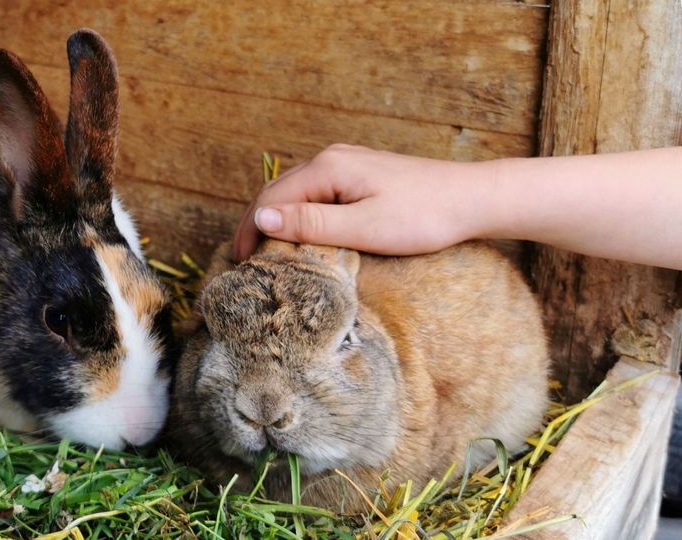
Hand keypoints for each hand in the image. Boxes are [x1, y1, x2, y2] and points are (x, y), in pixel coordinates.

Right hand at [232, 144, 487, 261]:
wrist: (473, 199)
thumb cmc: (424, 217)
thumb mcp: (363, 228)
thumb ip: (312, 224)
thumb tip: (262, 219)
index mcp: (328, 168)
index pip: (271, 198)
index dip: (250, 230)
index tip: (240, 264)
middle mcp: (332, 158)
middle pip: (279, 191)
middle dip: (256, 223)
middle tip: (244, 261)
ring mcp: (347, 163)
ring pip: (297, 191)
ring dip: (277, 219)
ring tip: (265, 251)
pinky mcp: (361, 175)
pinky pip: (316, 192)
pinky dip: (299, 213)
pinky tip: (299, 234)